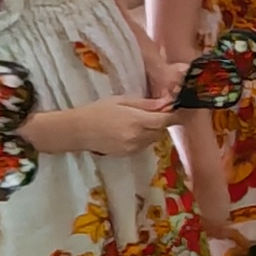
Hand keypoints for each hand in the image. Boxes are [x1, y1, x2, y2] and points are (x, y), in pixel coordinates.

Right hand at [28, 94, 174, 157]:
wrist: (79, 131)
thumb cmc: (98, 111)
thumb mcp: (122, 101)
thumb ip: (145, 104)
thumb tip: (166, 102)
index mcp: (137, 121)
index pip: (165, 121)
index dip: (173, 115)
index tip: (176, 108)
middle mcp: (137, 137)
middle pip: (161, 130)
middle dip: (161, 122)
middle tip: (153, 112)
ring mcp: (133, 147)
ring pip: (154, 139)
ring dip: (153, 130)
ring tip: (138, 121)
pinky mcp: (128, 154)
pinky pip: (144, 145)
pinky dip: (144, 138)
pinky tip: (131, 131)